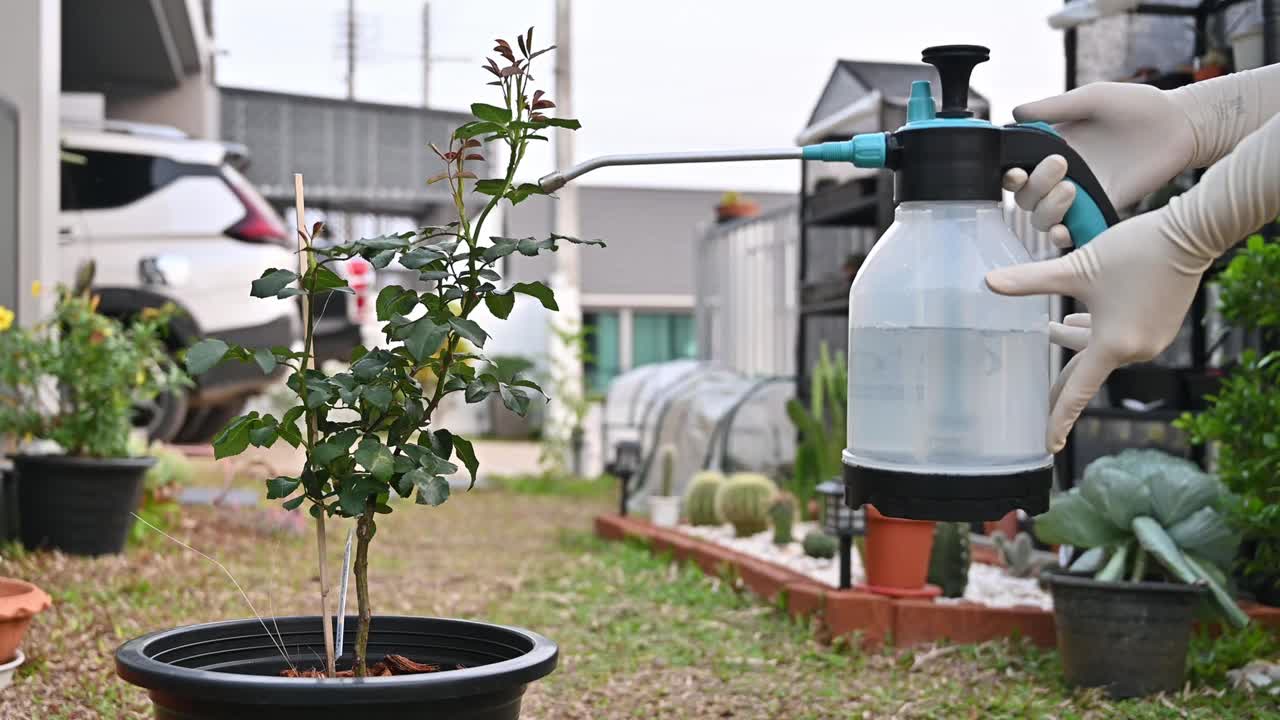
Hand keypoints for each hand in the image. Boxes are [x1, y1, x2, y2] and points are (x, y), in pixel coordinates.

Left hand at [985, 209, 1202, 452]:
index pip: (1076, 392)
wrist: (1192, 233)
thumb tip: (988, 283)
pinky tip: (1080, 315)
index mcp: (1112, 345)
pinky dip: (1097, 332)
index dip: (1058, 419)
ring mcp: (1151, 341)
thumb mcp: (1076, 267)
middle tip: (1036, 398)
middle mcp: (1135, 351)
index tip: (1048, 446)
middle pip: (1086, 371)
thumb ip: (1031, 281)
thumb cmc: (1135, 251)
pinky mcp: (1159, 327)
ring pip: (1101, 349)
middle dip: (1060, 377)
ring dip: (1075, 340)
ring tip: (1050, 327)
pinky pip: (1119, 339)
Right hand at [1002, 82, 1195, 245]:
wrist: (1180, 124)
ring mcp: (1082, 194)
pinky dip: (1064, 237)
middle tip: (1060, 165)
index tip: (1017, 172)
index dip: (1009, 176)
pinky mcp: (1103, 208)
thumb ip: (1054, 107)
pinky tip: (1065, 232)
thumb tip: (1015, 112)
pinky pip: (1075, 230)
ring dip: (1048, 210)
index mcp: (1053, 149)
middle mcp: (1063, 175)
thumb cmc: (1138, 106)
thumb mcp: (1092, 98)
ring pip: (1044, 218)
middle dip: (1034, 187)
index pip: (1018, 170)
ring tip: (1071, 190)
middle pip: (1026, 198)